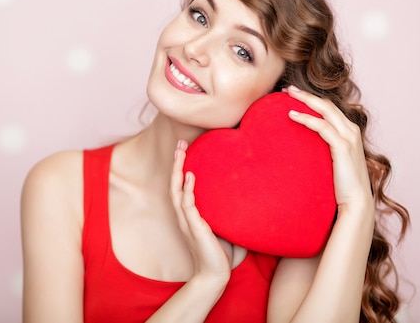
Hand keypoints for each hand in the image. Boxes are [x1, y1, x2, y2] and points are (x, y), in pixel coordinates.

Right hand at [171, 140, 244, 283]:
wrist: (215, 275)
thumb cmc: (220, 255)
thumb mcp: (224, 228)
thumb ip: (227, 213)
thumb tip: (245, 198)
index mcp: (189, 215)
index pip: (180, 187)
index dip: (181, 168)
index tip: (184, 150)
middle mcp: (184, 216)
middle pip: (175, 184)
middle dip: (177, 163)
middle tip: (180, 144)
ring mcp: (187, 221)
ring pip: (177, 191)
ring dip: (178, 170)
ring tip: (181, 153)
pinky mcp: (194, 228)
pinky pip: (188, 206)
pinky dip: (188, 190)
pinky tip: (191, 176)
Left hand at [286, 86, 373, 211]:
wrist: (355, 202)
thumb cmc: (341, 183)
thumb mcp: (331, 160)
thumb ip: (323, 149)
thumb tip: (303, 146)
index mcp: (349, 132)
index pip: (330, 108)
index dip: (312, 99)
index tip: (294, 95)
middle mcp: (351, 130)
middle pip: (327, 104)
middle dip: (307, 94)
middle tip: (288, 88)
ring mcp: (349, 138)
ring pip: (325, 110)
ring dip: (305, 100)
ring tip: (287, 95)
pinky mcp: (343, 147)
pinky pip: (322, 127)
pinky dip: (306, 119)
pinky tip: (292, 115)